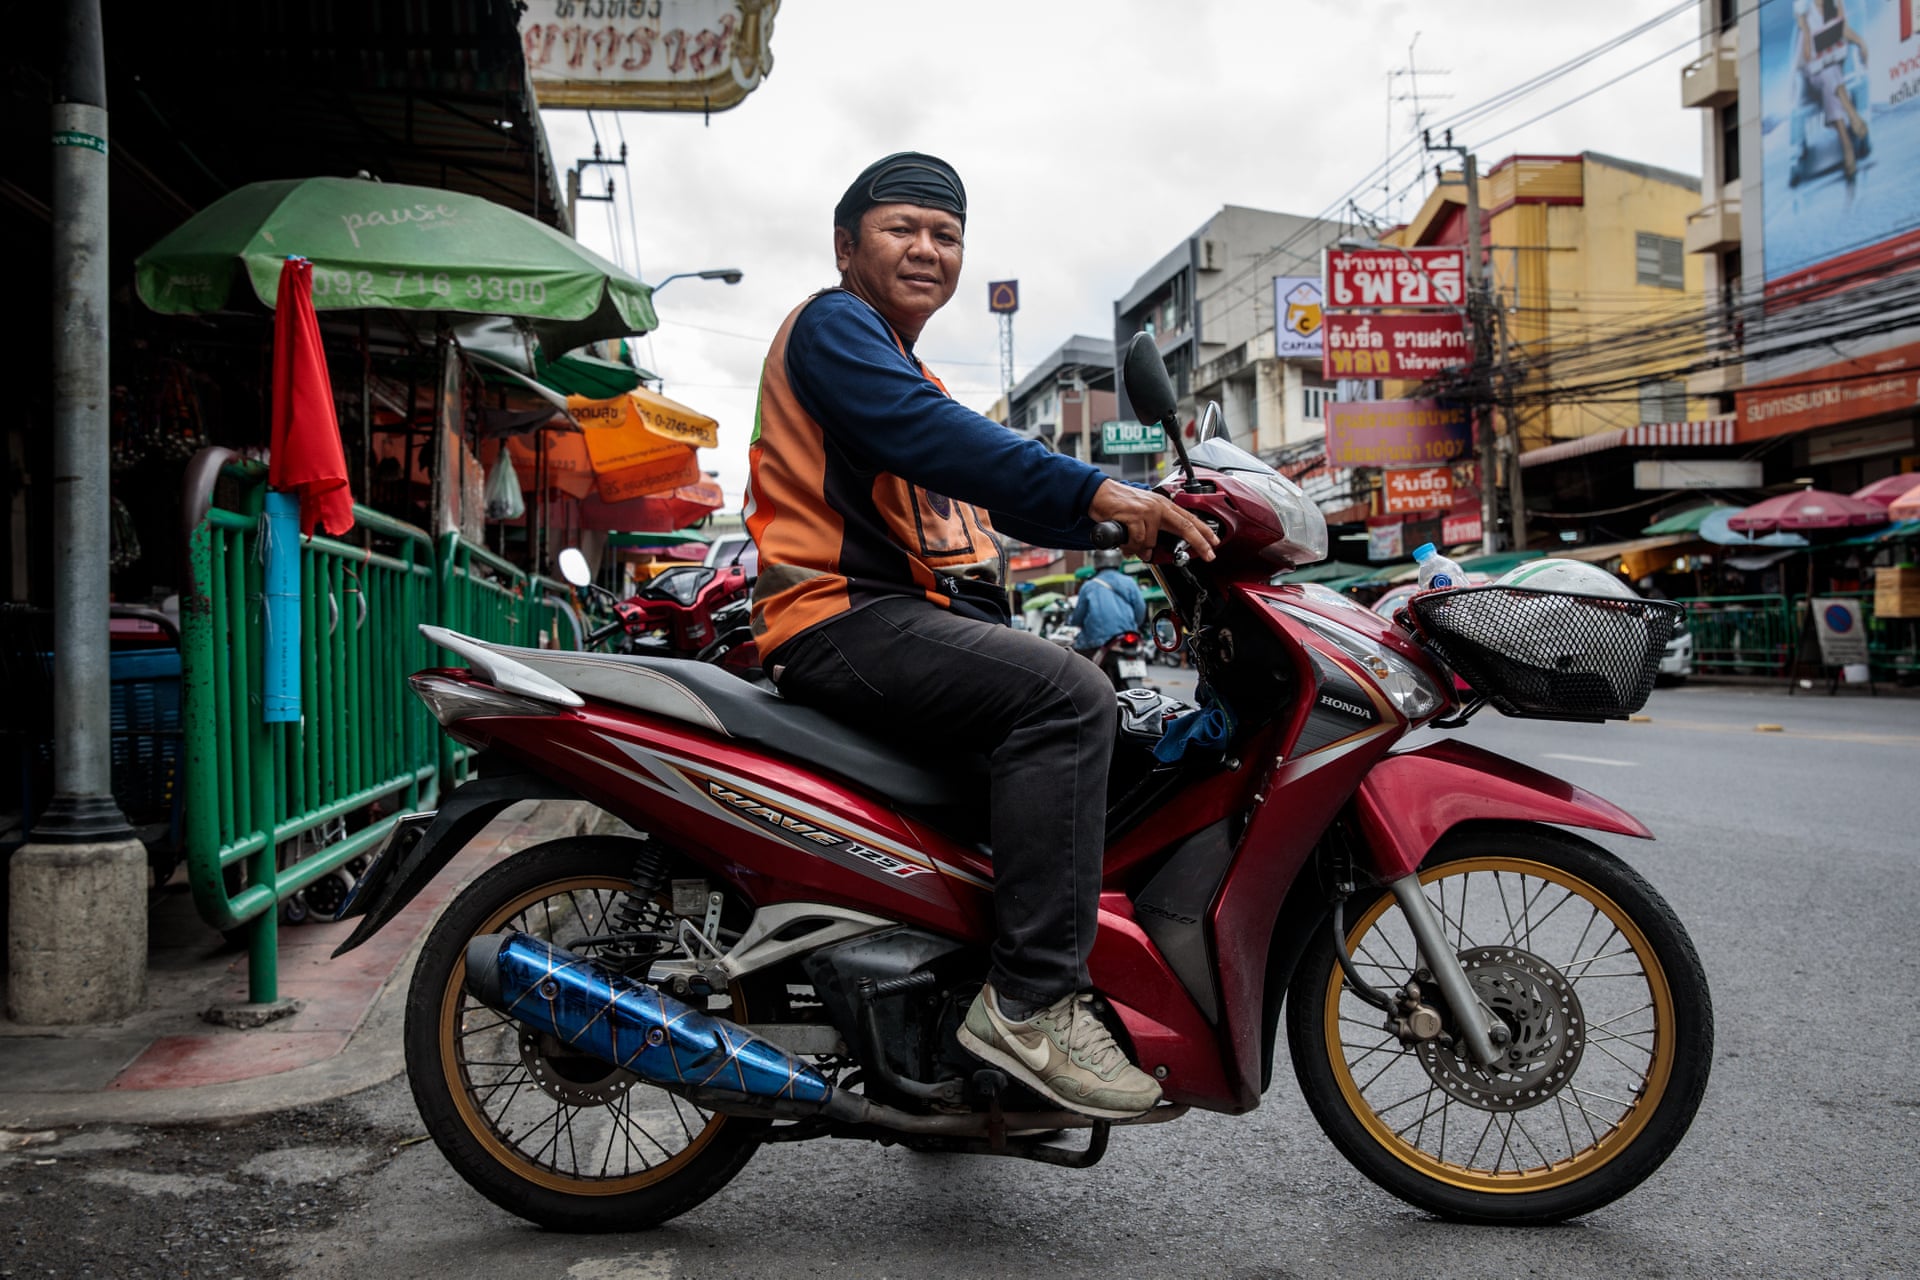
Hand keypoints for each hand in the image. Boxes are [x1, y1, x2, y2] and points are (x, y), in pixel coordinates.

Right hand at [1087, 479, 1217, 561]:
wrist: (1098, 494)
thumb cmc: (1118, 505)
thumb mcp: (1141, 513)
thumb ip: (1151, 530)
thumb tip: (1151, 551)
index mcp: (1162, 504)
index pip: (1188, 518)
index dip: (1203, 531)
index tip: (1214, 542)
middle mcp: (1158, 506)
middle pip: (1185, 526)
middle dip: (1200, 542)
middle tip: (1208, 555)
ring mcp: (1147, 510)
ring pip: (1151, 541)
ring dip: (1139, 548)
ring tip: (1129, 544)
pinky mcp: (1135, 515)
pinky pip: (1137, 541)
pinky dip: (1129, 545)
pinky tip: (1124, 541)